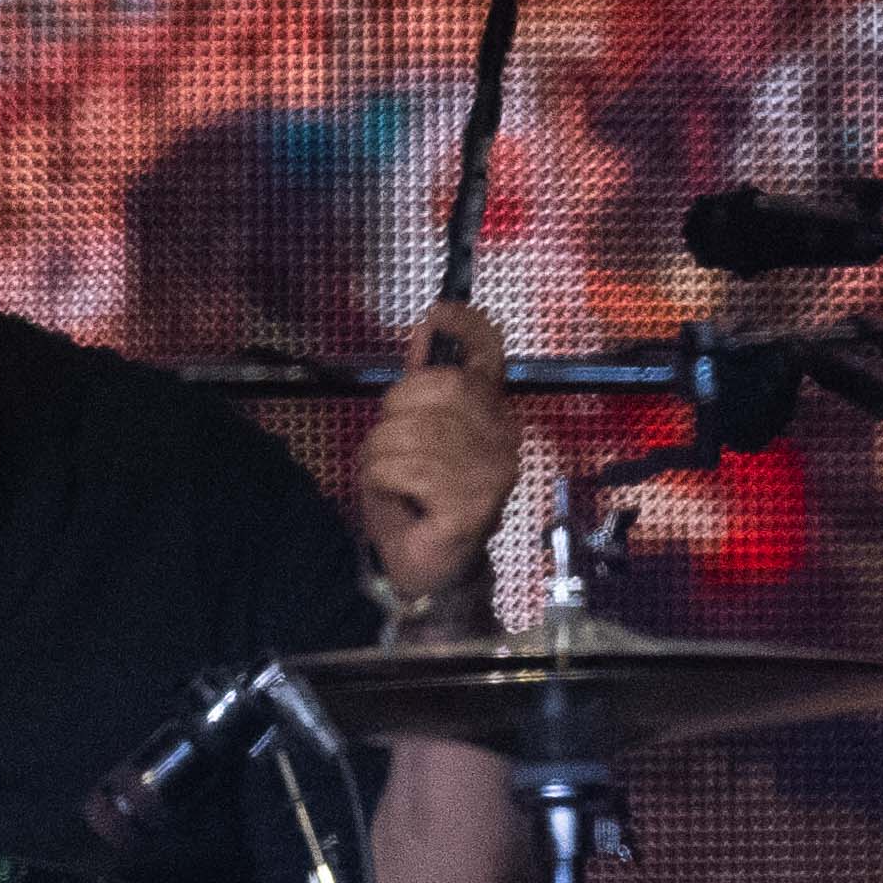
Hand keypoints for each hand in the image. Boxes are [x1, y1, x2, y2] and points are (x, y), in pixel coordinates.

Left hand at [353, 297, 518, 625]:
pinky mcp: (471, 503)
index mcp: (491, 413)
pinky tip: (395, 496)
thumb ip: (423, 384)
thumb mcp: (413, 433)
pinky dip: (382, 479)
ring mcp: (492, 471)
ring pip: (412, 430)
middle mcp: (502, 436)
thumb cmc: (418, 500)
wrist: (428, 570)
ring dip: (380, 453)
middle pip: (441, 388)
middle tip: (388, 443)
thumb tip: (429, 325)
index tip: (436, 313)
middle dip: (396, 410)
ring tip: (389, 477)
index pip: (491, 355)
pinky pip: (406, 467)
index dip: (466, 328)